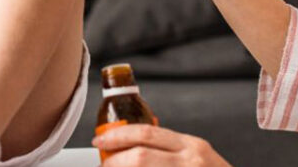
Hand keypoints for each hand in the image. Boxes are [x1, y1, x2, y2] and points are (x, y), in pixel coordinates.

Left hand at [93, 123, 229, 166]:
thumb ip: (170, 148)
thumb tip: (131, 146)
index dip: (117, 135)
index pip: (146, 132)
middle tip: (104, 163)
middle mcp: (190, 161)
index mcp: (191, 146)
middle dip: (114, 161)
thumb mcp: (197, 155)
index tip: (101, 139)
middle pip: (140, 156)